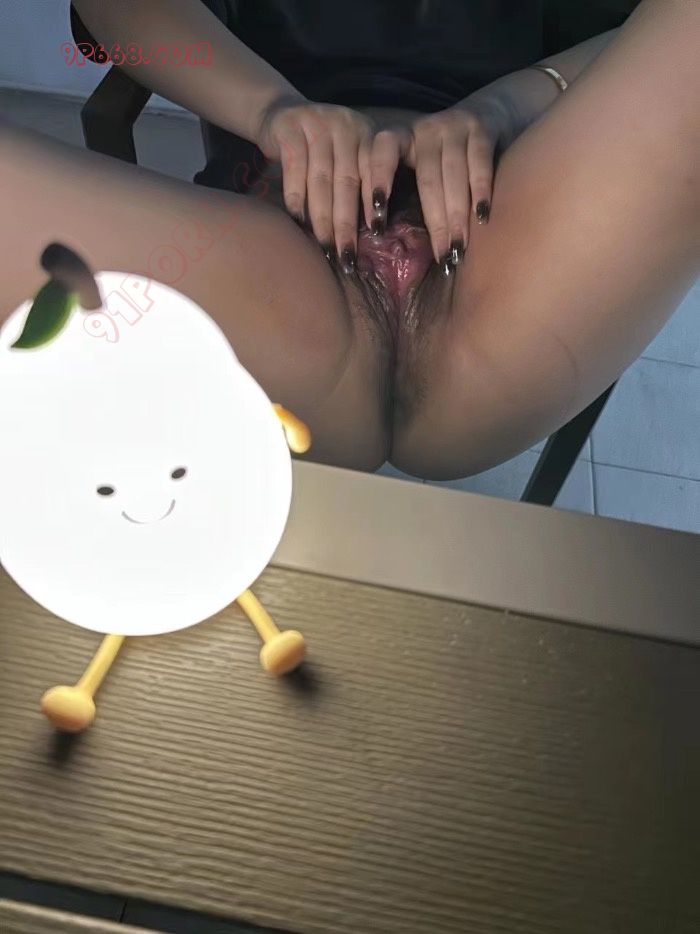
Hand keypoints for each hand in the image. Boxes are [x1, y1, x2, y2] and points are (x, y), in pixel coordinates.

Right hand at [256, 97, 373, 266]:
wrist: (280, 113)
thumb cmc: (319, 148)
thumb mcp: (346, 156)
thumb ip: (360, 180)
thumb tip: (372, 231)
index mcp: (367, 134)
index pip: (373, 172)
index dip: (374, 203)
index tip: (376, 234)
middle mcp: (347, 126)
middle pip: (347, 181)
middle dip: (346, 222)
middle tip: (346, 254)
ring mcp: (318, 122)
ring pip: (321, 178)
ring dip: (322, 217)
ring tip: (324, 246)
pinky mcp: (290, 126)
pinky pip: (295, 166)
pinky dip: (295, 195)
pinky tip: (298, 219)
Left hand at [364, 97, 509, 263]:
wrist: (488, 114)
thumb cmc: (445, 159)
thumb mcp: (418, 165)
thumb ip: (405, 192)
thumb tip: (389, 244)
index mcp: (400, 139)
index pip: (382, 153)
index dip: (378, 180)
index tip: (377, 216)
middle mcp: (424, 130)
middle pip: (428, 179)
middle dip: (435, 221)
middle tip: (441, 255)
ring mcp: (453, 126)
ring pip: (454, 174)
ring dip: (457, 214)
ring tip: (460, 246)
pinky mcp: (481, 128)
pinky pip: (479, 163)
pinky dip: (481, 191)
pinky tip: (481, 216)